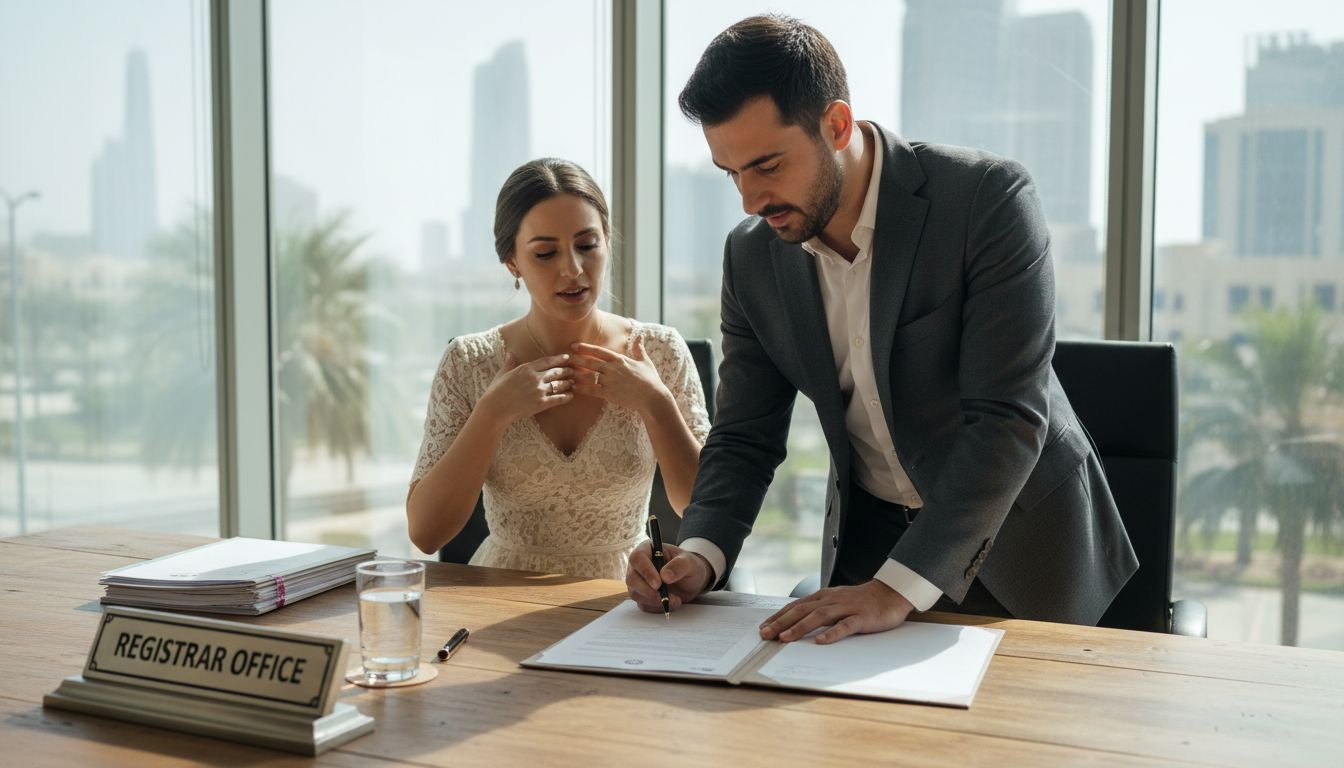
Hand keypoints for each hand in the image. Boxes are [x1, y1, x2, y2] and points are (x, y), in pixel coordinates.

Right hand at [480, 352, 574, 422]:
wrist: (495, 409)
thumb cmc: (496, 391)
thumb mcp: (503, 373)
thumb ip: (510, 362)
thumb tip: (511, 353)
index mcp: (526, 368)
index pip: (547, 361)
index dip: (559, 359)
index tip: (566, 357)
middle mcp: (535, 378)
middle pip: (556, 372)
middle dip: (566, 370)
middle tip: (573, 370)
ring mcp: (539, 391)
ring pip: (559, 384)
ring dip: (568, 383)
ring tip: (573, 382)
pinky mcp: (541, 404)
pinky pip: (558, 399)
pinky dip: (566, 397)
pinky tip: (571, 396)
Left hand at [570, 336, 669, 415]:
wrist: (653, 397)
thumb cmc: (650, 380)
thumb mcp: (645, 361)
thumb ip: (639, 349)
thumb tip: (640, 336)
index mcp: (620, 359)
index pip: (599, 351)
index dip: (585, 348)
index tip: (574, 346)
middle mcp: (613, 369)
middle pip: (590, 362)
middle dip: (575, 359)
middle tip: (563, 357)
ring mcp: (610, 381)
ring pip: (589, 376)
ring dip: (576, 374)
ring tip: (565, 373)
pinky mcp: (610, 394)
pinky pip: (592, 391)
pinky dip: (582, 389)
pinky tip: (573, 388)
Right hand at [625, 542, 712, 612]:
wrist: (691, 581)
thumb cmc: (689, 566)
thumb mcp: (690, 563)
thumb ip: (679, 566)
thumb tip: (665, 575)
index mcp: (647, 549)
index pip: (637, 558)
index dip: (645, 571)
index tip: (658, 584)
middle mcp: (639, 565)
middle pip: (632, 578)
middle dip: (648, 591)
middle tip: (665, 597)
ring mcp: (638, 581)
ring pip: (635, 593)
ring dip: (654, 600)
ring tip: (675, 600)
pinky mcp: (642, 595)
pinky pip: (643, 604)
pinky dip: (657, 607)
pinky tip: (670, 603)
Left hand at [759, 580, 914, 644]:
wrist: (889, 594)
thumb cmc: (860, 601)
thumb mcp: (835, 601)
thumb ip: (818, 609)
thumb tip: (795, 622)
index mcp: (823, 597)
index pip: (796, 606)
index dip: (778, 616)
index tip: (763, 627)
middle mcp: (831, 600)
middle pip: (802, 611)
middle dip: (781, 623)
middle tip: (765, 634)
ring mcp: (846, 608)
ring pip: (819, 617)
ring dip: (800, 627)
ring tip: (785, 638)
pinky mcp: (861, 618)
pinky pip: (845, 626)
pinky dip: (832, 633)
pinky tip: (821, 641)